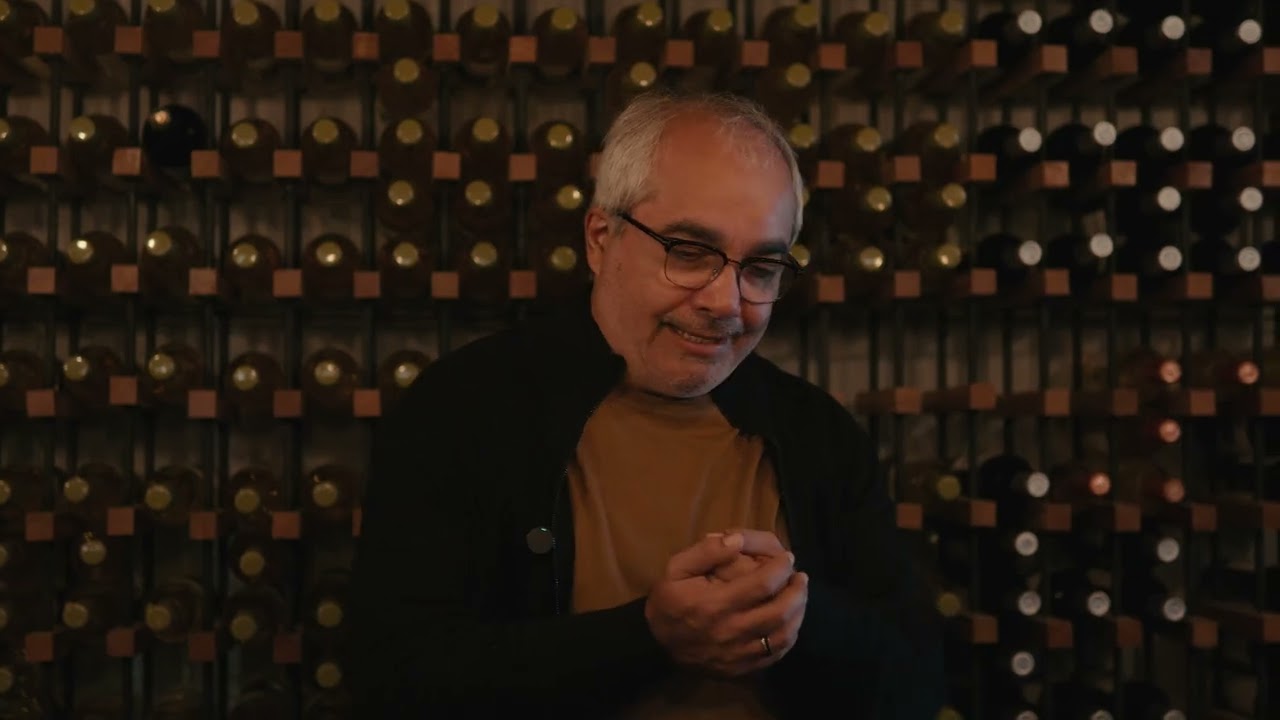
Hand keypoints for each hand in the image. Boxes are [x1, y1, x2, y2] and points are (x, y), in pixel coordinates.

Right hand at [645, 533, 808, 676]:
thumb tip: (737, 539)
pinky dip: (789, 637)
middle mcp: (731, 631)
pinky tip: (790, 622)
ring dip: (798, 614)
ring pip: (783, 636)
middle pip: (780, 612)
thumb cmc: (668, 603)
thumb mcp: (675, 569)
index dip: (781, 568)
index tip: (787, 558)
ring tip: (800, 596)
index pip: (762, 584)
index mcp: (715, 604)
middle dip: (797, 591)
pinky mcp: (742, 668)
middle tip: (800, 576)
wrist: (655, 644)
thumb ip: (706, 552)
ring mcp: (739, 654)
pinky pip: (775, 655)